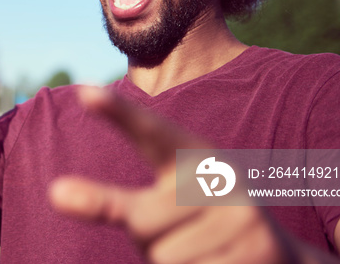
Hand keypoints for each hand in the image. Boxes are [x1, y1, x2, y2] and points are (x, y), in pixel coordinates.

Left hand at [49, 87, 301, 263]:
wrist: (278, 259)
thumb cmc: (199, 227)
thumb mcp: (165, 204)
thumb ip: (119, 203)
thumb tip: (61, 192)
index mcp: (193, 155)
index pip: (151, 133)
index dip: (120, 113)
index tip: (86, 92)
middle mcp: (219, 177)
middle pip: (140, 222)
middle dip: (147, 240)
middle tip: (181, 235)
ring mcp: (242, 216)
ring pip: (163, 257)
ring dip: (173, 263)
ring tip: (205, 251)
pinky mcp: (257, 251)